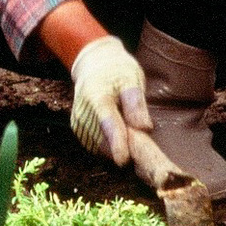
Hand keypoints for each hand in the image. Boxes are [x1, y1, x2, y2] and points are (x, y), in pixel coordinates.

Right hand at [69, 34, 152, 167]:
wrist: (93, 65)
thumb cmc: (116, 71)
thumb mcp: (131, 78)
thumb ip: (136, 102)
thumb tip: (144, 127)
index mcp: (97, 97)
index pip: (108, 124)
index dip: (116, 144)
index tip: (123, 161)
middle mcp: (83, 113)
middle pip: (104, 141)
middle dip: (124, 150)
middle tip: (146, 151)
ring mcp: (79, 123)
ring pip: (101, 148)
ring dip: (117, 150)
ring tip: (133, 139)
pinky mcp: (79, 130)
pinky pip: (96, 147)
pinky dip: (110, 147)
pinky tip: (120, 137)